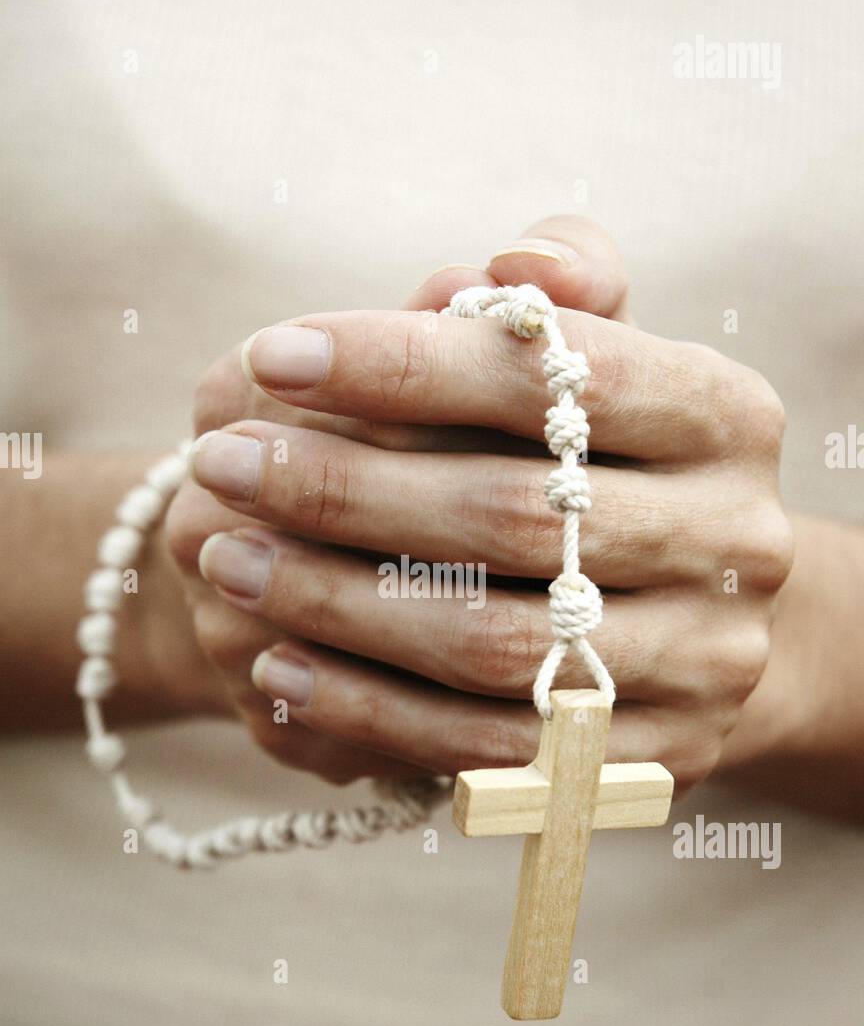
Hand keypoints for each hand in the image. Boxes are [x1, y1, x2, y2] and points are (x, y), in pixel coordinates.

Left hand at [168, 218, 791, 789]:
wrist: (694, 617)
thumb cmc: (610, 458)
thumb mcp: (596, 357)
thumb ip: (557, 292)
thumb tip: (512, 263)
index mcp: (726, 416)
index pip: (557, 375)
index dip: (406, 364)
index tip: (275, 354)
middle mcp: (736, 540)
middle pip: (517, 515)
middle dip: (346, 489)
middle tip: (221, 464)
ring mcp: (704, 663)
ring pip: (493, 643)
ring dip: (336, 604)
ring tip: (226, 559)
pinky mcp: (649, 762)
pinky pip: (486, 747)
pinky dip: (368, 709)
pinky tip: (279, 668)